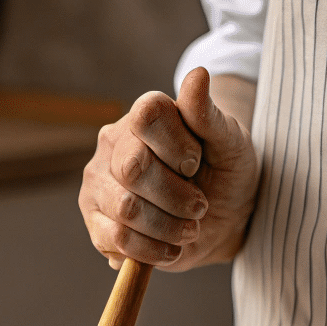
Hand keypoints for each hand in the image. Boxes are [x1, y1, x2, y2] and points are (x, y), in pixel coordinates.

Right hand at [79, 67, 259, 271]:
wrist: (219, 219)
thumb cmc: (224, 173)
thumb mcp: (230, 143)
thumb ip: (209, 114)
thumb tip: (198, 74)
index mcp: (143, 116)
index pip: (147, 116)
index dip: (177, 145)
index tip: (196, 163)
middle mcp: (112, 145)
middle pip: (134, 169)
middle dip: (177, 197)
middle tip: (200, 207)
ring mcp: (98, 185)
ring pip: (126, 208)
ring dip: (168, 227)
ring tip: (188, 230)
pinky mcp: (96, 223)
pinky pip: (116, 239)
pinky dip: (151, 251)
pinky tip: (170, 249)